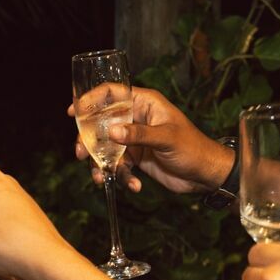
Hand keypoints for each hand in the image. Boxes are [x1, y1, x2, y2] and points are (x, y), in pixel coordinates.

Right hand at [69, 86, 232, 194]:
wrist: (205, 174)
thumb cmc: (193, 148)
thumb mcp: (166, 138)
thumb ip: (138, 135)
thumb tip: (111, 132)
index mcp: (145, 104)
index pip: (112, 94)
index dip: (91, 99)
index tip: (74, 111)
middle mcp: (136, 119)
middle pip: (102, 123)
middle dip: (89, 140)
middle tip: (81, 153)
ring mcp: (134, 139)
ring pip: (106, 148)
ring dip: (101, 163)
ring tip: (99, 176)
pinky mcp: (136, 158)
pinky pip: (119, 165)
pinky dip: (121, 177)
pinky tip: (133, 185)